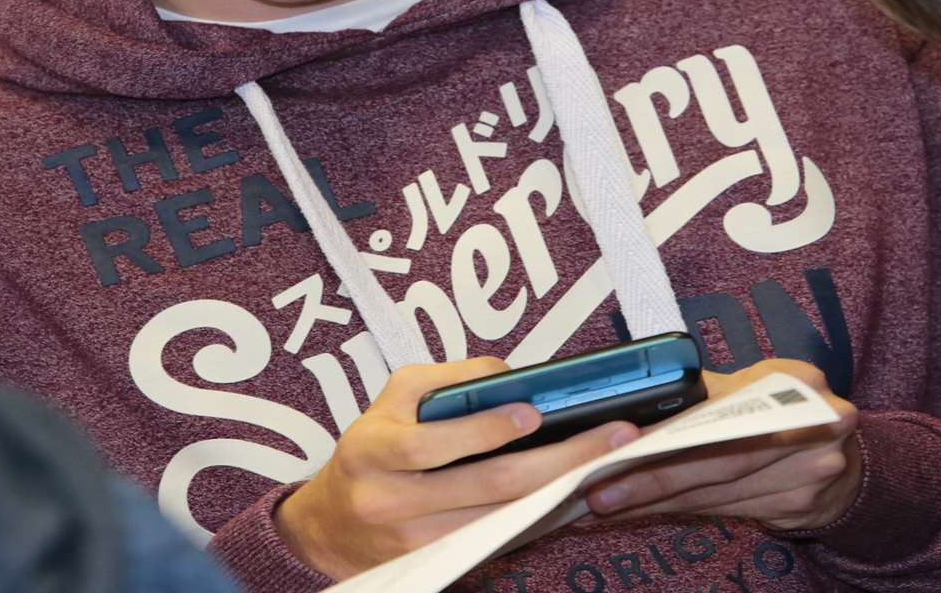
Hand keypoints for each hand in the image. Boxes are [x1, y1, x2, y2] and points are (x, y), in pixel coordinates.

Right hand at [275, 358, 640, 578]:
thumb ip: (450, 378)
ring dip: (561, 492)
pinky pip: (499, 538)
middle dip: (558, 460)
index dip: (485, 429)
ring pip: (503, 518)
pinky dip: (540, 516)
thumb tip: (512, 376)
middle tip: (612, 437)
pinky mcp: (437, 564)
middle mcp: (390, 501)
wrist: (329, 525)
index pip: (432, 444)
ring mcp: (414, 542)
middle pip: (487, 486)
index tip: (534, 413)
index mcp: (373, 451)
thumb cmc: (372, 447)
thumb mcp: (395, 397)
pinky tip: (576, 494)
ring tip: (607, 464)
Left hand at [583, 359, 861, 530]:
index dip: (671, 435)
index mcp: (798, 382)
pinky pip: (722, 512)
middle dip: (654, 481)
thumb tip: (638, 398)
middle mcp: (813, 428)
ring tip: (604, 507)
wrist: (844, 456)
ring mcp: (809, 474)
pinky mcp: (797, 508)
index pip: (724, 413)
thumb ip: (709, 388)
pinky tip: (639, 513)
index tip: (621, 448)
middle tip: (599, 493)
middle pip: (720, 462)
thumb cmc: (785, 408)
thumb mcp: (758, 379)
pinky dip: (677, 513)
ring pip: (715, 494)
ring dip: (655, 503)